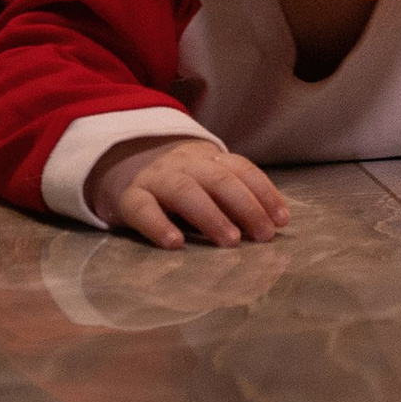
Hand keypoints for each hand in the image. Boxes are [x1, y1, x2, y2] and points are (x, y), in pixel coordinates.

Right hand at [87, 134, 290, 248]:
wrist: (118, 161)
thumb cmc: (177, 183)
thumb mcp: (205, 181)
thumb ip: (232, 197)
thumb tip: (272, 226)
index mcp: (207, 158)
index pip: (241, 169)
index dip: (264, 192)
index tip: (282, 221)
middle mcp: (183, 163)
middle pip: (219, 179)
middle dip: (246, 206)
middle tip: (263, 235)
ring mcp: (155, 178)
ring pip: (185, 190)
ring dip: (211, 215)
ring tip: (231, 241)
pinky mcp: (129, 197)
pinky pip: (143, 208)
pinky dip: (159, 225)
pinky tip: (175, 243)